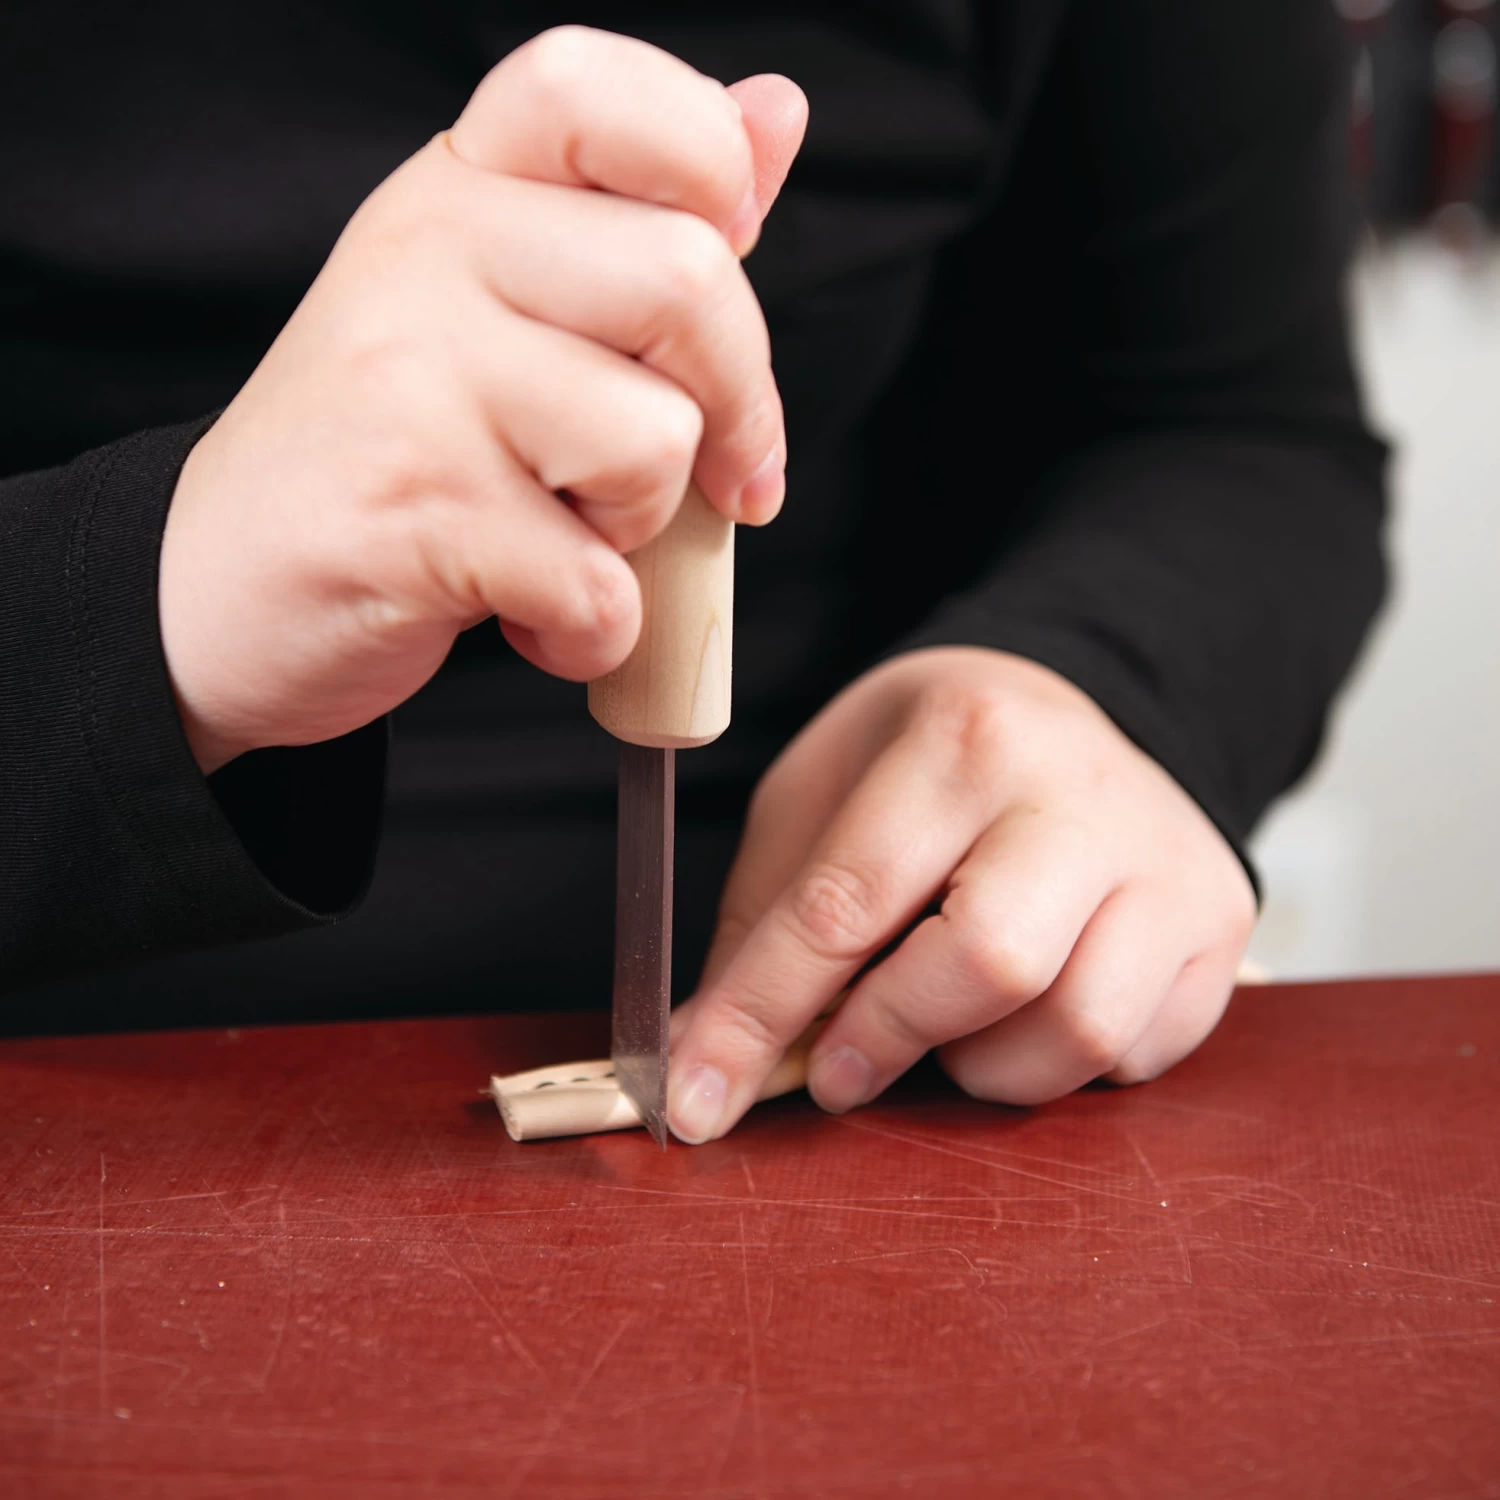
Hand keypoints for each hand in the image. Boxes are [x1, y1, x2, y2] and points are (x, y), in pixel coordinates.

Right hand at [159, 28, 806, 771]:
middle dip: (738, 410)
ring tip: (564, 535)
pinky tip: (533, 618)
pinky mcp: (415, 511)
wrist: (222, 584)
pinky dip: (594, 632)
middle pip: (688, 282)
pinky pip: (598, 582)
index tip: (729, 253)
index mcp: (460, 190)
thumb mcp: (501, 305)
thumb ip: (641, 221)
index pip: (598, 92)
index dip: (706, 159)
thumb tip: (775, 112)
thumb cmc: (393, 447)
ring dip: (644, 528)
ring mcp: (411, 380)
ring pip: (655, 439)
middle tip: (709, 475)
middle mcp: (427, 256)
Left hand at [666, 648, 1256, 1141]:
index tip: (698, 1101)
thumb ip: (769, 928)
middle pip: (989, 965)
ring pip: (1076, 1029)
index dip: (760, 1016)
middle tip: (842, 1068)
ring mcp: (1168, 858)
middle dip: (890, 1040)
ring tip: (948, 1022)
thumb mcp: (820, 798)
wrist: (1064, 711)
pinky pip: (1138, 1052)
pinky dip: (1059, 1063)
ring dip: (983, 1065)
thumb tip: (707, 1066)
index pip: (848, 902)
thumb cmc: (924, 762)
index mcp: (965, 736)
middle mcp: (1080, 792)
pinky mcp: (1220, 922)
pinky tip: (1029, 1008)